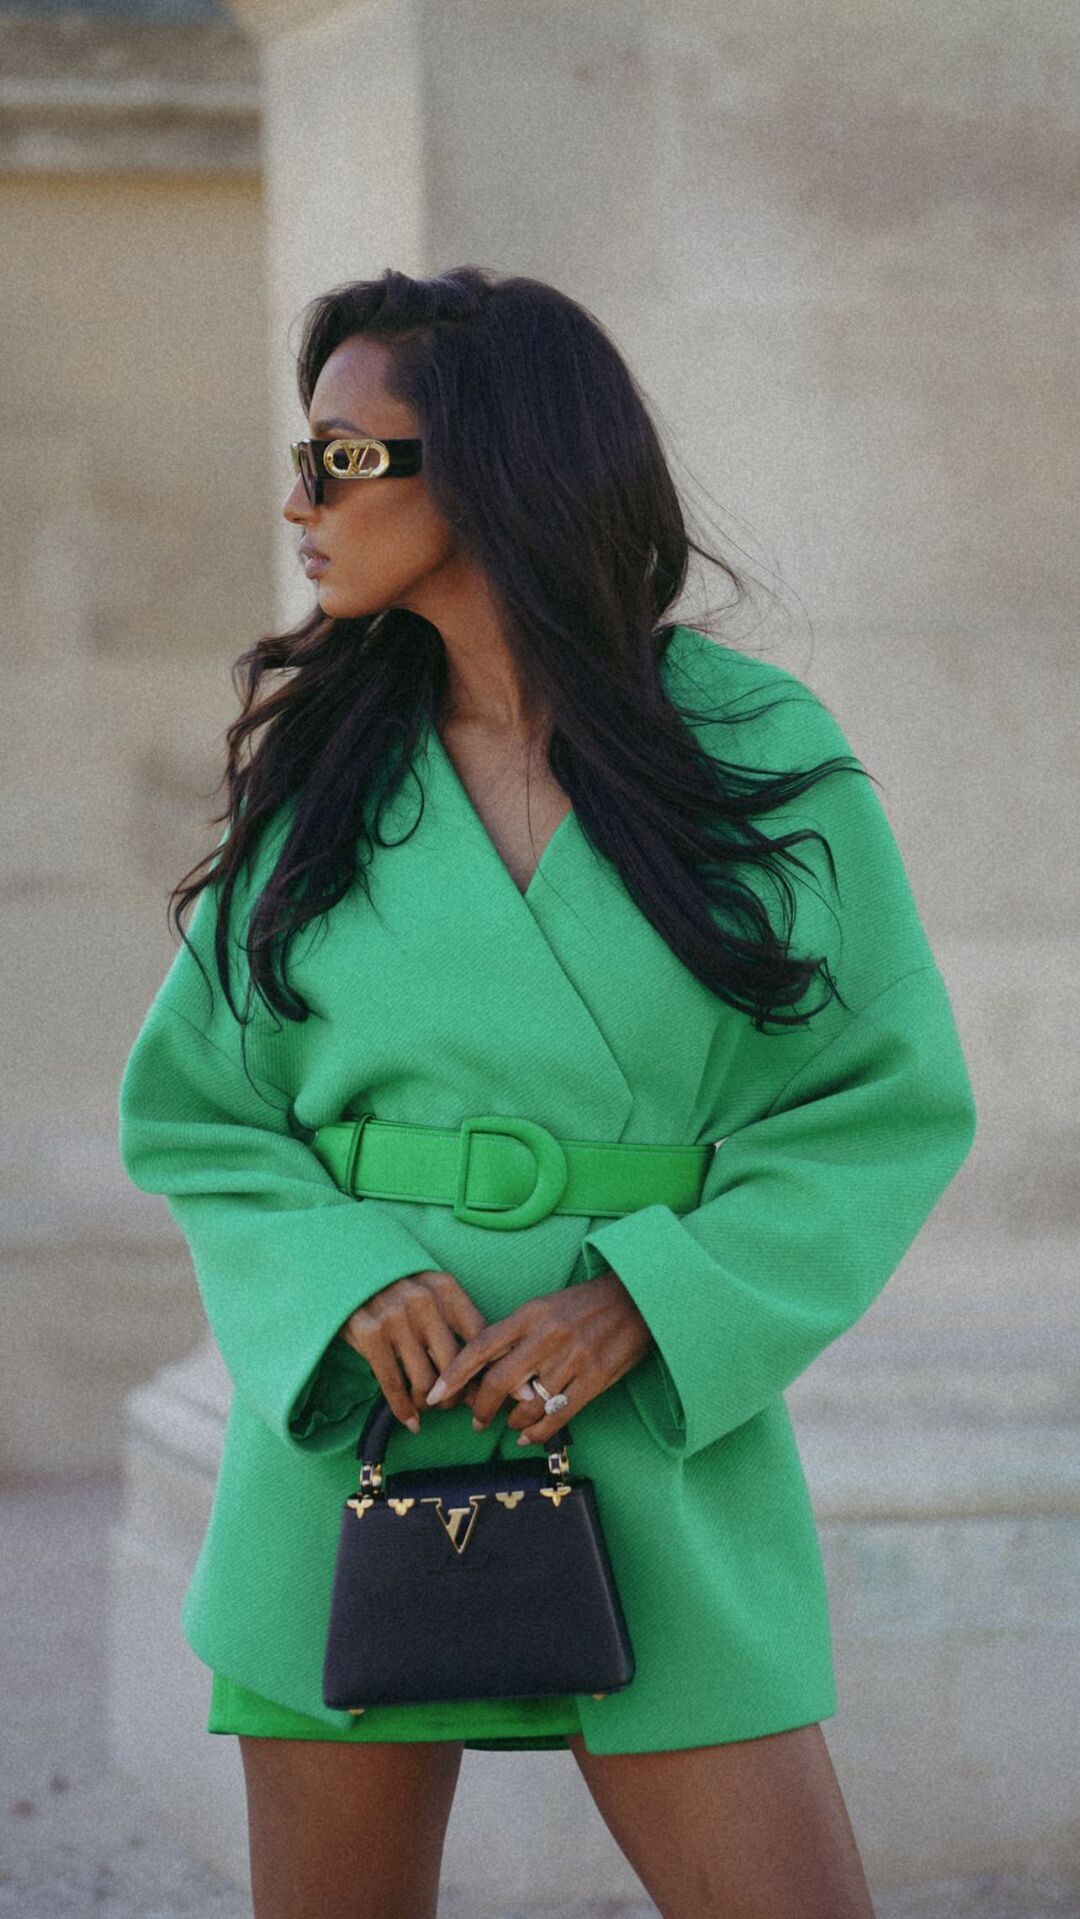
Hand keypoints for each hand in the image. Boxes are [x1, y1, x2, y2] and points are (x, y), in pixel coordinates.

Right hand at [338, 1269, 536, 1432]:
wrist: (346, 1269)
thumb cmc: (396, 1288)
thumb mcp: (429, 1291)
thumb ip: (455, 1322)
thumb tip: (490, 1369)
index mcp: (446, 1288)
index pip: (481, 1336)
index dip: (494, 1370)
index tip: (507, 1394)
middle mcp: (424, 1301)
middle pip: (456, 1365)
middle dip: (458, 1395)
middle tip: (453, 1404)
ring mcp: (395, 1317)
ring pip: (426, 1379)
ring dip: (430, 1403)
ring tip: (428, 1405)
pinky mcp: (369, 1335)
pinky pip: (393, 1384)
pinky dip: (404, 1410)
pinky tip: (411, 1421)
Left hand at [423, 1269, 652, 1447]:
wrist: (635, 1297)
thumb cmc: (585, 1304)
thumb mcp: (545, 1307)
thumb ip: (517, 1334)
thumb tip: (486, 1368)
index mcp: (530, 1314)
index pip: (482, 1346)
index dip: (454, 1373)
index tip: (436, 1395)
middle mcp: (548, 1336)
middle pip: (499, 1381)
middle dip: (481, 1408)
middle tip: (476, 1421)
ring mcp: (573, 1358)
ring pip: (528, 1404)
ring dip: (513, 1421)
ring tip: (510, 1424)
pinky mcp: (596, 1378)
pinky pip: (558, 1415)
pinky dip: (538, 1432)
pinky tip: (528, 1436)